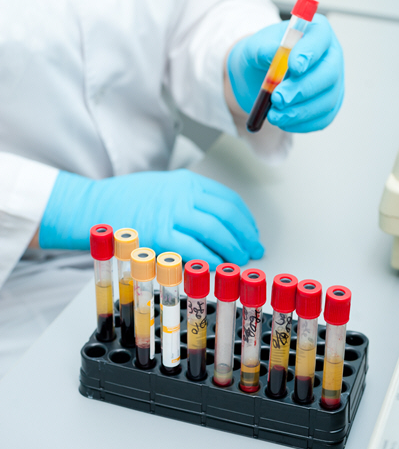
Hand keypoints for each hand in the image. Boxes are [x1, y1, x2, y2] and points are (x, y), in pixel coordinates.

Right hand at [39, 169, 263, 269]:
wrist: (96, 206)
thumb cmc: (129, 199)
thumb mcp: (166, 186)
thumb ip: (193, 200)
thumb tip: (221, 222)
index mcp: (188, 182)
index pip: (229, 200)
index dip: (246, 220)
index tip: (251, 233)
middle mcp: (184, 194)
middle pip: (227, 216)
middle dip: (245, 237)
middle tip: (252, 250)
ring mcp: (172, 214)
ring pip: (216, 232)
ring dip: (233, 250)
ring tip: (238, 261)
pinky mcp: (160, 235)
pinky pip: (195, 249)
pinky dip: (211, 260)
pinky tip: (217, 266)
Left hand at [227, 14, 343, 131]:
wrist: (257, 77)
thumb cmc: (260, 56)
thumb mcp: (253, 48)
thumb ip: (262, 49)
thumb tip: (274, 52)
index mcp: (315, 32)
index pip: (321, 38)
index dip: (310, 52)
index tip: (293, 66)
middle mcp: (330, 56)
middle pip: (329, 73)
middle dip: (302, 89)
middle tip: (278, 98)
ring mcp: (333, 83)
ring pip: (326, 100)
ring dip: (299, 111)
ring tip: (273, 115)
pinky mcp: (329, 105)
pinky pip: (322, 119)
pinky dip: (301, 124)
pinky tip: (283, 121)